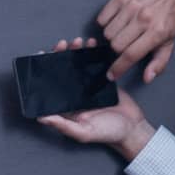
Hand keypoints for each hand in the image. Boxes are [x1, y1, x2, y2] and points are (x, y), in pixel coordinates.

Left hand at [36, 37, 155, 160]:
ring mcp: (87, 86)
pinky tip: (91, 44)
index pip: (50, 85)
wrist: (133, 128)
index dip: (45, 70)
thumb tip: (41, 118)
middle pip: (62, 71)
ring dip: (76, 51)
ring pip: (77, 65)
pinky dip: (92, 53)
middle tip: (63, 44)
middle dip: (61, 55)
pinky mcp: (102, 80)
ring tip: (79, 42)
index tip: (43, 55)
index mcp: (66, 105)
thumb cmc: (108, 133)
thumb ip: (62, 125)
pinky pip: (94, 64)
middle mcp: (74, 94)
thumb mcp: (83, 132)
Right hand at [98, 0, 174, 81]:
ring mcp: (130, 7)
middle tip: (125, 43)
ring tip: (122, 31)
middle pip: (116, 45)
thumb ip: (159, 63)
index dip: (118, 68)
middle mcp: (142, 19)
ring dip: (112, 37)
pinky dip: (106, 23)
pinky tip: (116, 22)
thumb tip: (148, 78)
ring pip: (108, 33)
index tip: (111, 75)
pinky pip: (102, 18)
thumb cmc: (167, 20)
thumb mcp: (168, 43)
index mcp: (155, 33)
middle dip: (117, 49)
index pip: (131, 55)